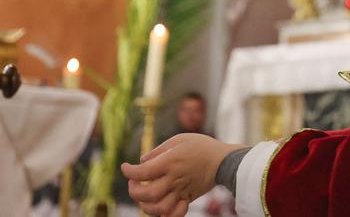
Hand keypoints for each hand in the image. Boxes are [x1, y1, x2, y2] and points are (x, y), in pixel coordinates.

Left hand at [121, 133, 244, 216]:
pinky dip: (165, 214)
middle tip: (134, 182)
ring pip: (159, 208)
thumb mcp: (178, 140)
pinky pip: (176, 213)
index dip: (129, 171)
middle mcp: (174, 179)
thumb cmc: (201, 146)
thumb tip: (142, 160)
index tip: (125, 167)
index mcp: (169, 162)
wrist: (223, 160)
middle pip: (147, 194)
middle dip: (134, 191)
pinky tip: (159, 207)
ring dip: (146, 205)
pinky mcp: (188, 198)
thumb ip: (158, 151)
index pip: (142, 172)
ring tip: (144, 196)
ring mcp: (182, 191)